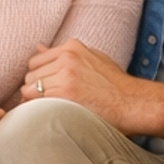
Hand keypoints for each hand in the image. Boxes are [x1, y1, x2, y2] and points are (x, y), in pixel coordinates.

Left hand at [20, 41, 143, 132]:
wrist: (134, 103)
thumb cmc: (116, 85)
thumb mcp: (93, 59)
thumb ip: (65, 54)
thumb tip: (38, 47)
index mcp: (72, 48)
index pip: (36, 61)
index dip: (39, 78)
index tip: (47, 89)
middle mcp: (66, 58)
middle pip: (30, 76)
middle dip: (34, 90)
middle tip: (47, 103)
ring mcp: (65, 76)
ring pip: (29, 90)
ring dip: (35, 102)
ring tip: (50, 111)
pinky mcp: (65, 95)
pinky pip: (35, 103)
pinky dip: (37, 111)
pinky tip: (50, 116)